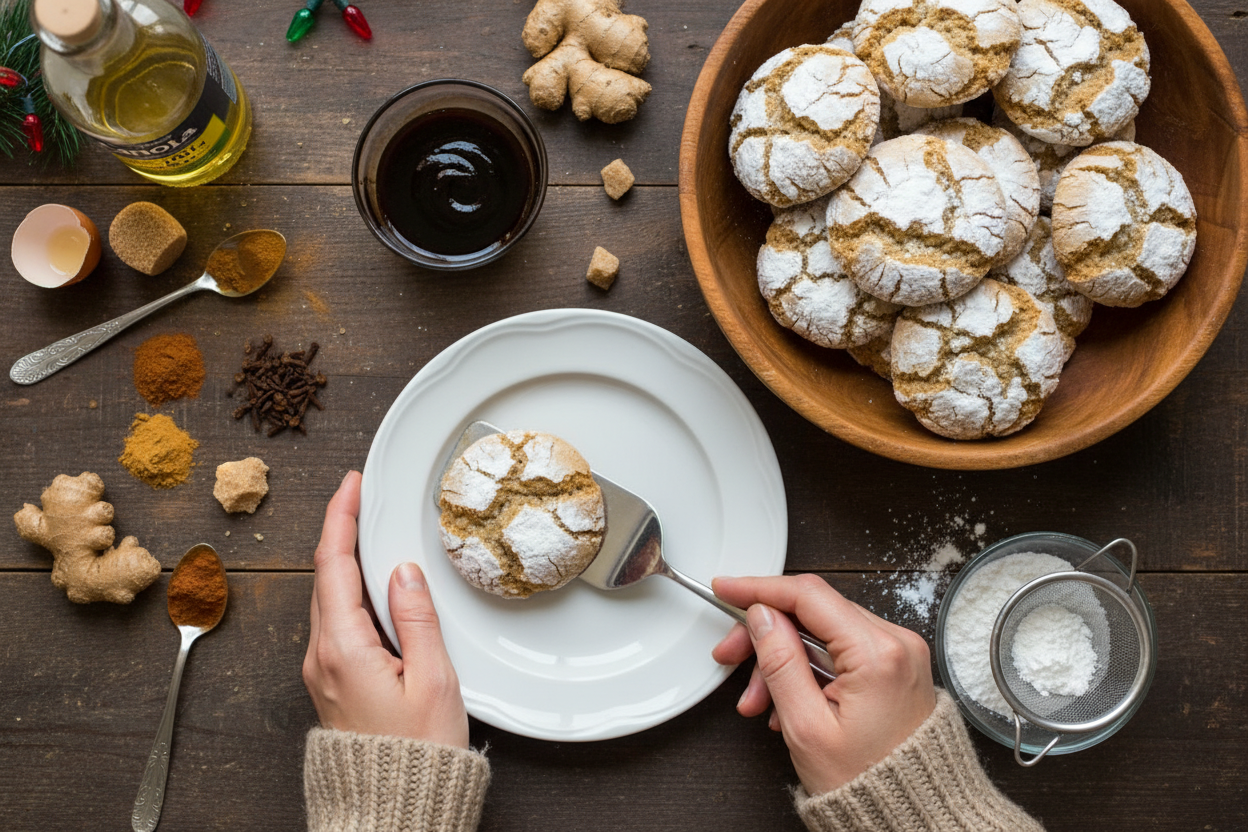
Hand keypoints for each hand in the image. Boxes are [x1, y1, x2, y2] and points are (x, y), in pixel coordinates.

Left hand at [302, 470, 468, 747]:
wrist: (392, 808)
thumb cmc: (416, 754)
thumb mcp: (433, 680)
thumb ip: (417, 620)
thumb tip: (404, 572)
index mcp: (344, 649)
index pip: (334, 565)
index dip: (341, 518)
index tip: (352, 486)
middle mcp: (322, 657)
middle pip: (325, 577)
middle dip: (341, 531)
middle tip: (361, 497)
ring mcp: (322, 672)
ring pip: (328, 599)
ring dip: (344, 561)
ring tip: (367, 530)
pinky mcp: (332, 683)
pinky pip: (335, 622)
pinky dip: (348, 591)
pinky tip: (368, 584)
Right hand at [712, 575, 935, 794]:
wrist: (912, 816)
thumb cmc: (869, 784)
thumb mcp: (807, 727)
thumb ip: (780, 663)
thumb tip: (762, 616)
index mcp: (878, 654)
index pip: (808, 596)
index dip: (758, 589)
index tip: (726, 588)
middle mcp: (897, 643)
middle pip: (813, 612)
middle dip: (765, 634)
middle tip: (731, 656)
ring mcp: (900, 653)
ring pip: (822, 632)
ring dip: (782, 659)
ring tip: (759, 701)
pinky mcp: (896, 665)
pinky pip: (841, 650)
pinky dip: (808, 669)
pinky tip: (787, 700)